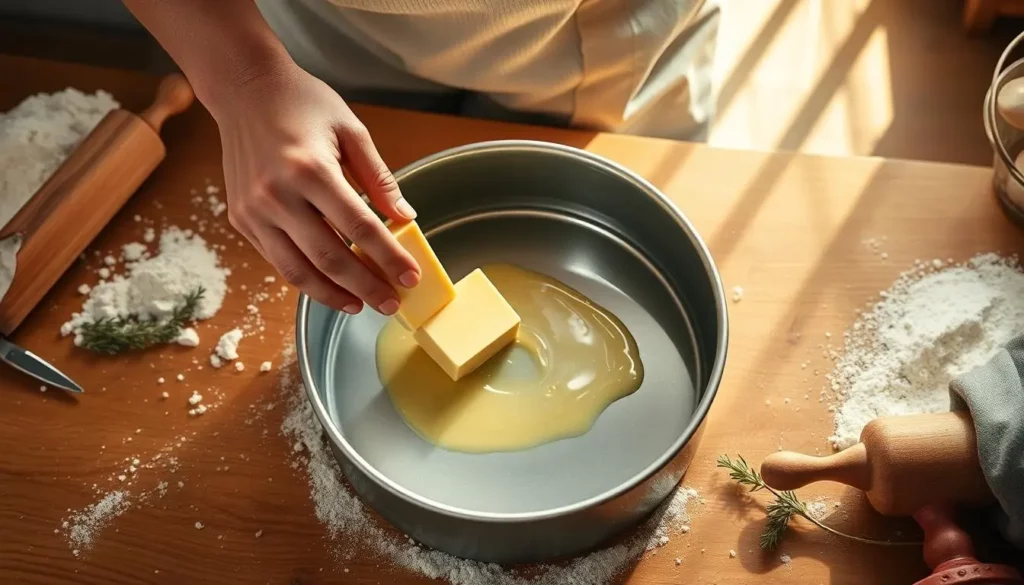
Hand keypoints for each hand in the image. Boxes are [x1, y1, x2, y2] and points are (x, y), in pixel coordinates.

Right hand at [209, 62, 419, 314]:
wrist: (244, 89)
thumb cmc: (301, 104)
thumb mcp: (351, 129)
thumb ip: (379, 177)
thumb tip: (405, 216)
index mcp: (310, 169)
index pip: (359, 227)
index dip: (388, 257)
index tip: (410, 277)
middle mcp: (277, 195)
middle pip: (329, 258)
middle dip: (365, 286)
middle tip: (391, 303)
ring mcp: (254, 211)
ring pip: (298, 270)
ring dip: (333, 294)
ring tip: (361, 304)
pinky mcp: (241, 220)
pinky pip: (277, 260)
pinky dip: (306, 278)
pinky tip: (330, 286)